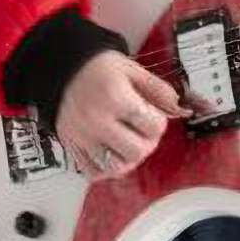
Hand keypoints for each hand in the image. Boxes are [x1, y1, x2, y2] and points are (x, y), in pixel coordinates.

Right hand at [57, 50, 194, 180]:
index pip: (153, 127)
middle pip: (136, 152)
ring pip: (116, 168)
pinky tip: (110, 152)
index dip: (158, 122)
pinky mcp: (71, 146)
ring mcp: (82, 137)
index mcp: (116, 98)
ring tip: (128, 143)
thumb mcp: (132, 70)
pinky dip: (106, 168)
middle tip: (142, 131)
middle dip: (146, 143)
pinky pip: (94, 172)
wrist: (60, 68)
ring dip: (128, 159)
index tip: (150, 114)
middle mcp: (97, 121)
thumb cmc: (99, 68)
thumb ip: (158, 89)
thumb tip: (179, 108)